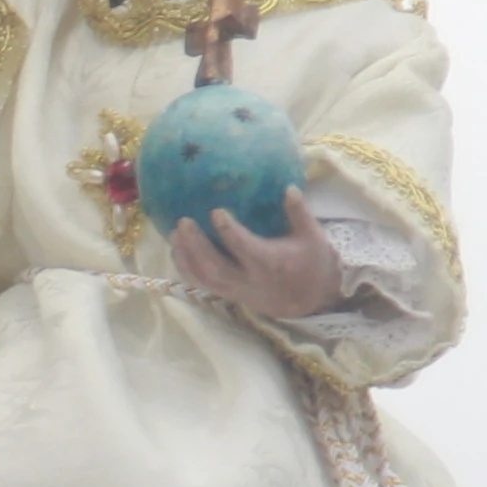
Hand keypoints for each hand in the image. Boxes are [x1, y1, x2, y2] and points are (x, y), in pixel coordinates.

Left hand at [167, 185, 350, 320]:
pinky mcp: (232, 296)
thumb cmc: (312, 262)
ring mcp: (238, 291)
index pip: (245, 248)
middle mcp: (250, 280)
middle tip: (183, 222)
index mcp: (270, 263)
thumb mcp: (313, 236)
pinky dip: (188, 270)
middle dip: (196, 246)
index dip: (228, 231)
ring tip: (173, 234)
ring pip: (206, 279)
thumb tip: (289, 187)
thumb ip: (299, 212)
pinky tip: (177, 251)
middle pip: (216, 268)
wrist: (312, 299)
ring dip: (187, 258)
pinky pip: (205, 286)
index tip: (215, 211)